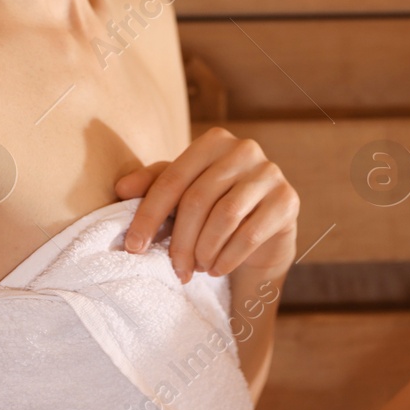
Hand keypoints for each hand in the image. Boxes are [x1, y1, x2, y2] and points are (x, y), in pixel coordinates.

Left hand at [115, 127, 298, 283]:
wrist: (262, 235)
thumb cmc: (213, 209)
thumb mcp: (180, 194)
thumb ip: (152, 185)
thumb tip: (121, 188)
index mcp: (214, 141)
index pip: (172, 179)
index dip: (148, 215)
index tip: (133, 247)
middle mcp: (245, 149)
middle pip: (197, 199)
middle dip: (180, 241)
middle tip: (175, 269)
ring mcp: (270, 173)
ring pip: (224, 217)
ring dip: (204, 250)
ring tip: (197, 268)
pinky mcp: (288, 200)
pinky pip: (250, 234)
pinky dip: (227, 257)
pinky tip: (217, 269)